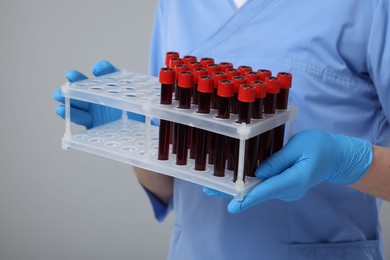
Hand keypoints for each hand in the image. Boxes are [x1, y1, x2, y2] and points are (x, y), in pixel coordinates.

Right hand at [53, 60, 144, 127]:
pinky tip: (60, 109)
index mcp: (117, 88)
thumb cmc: (142, 117)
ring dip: (68, 97)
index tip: (99, 71)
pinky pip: (78, 117)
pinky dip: (69, 113)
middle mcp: (104, 96)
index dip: (104, 70)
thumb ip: (151, 101)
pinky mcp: (91, 122)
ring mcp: (96, 108)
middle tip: (71, 76)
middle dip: (78, 80)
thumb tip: (160, 97)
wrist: (138, 134)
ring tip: (59, 95)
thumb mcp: (148, 107)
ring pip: (79, 100)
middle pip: (88, 85)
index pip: (110, 74)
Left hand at [205, 130, 372, 213]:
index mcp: (294, 180)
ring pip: (259, 190)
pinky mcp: (283, 186)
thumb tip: (258, 172)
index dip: (248, 197)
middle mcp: (288, 190)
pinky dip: (250, 184)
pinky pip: (265, 186)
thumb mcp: (298, 147)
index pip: (266, 189)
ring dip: (239, 187)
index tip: (233, 205)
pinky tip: (235, 181)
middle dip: (234, 192)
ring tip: (215, 184)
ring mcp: (286, 190)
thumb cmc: (320, 147)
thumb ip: (277, 160)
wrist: (336, 156)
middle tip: (210, 189)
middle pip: (258, 192)